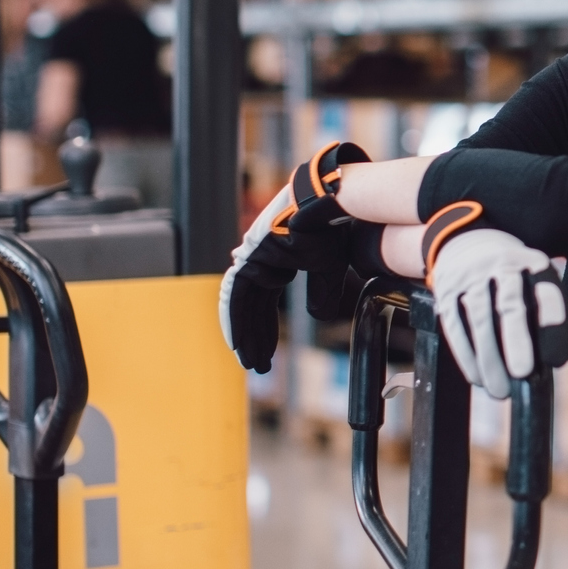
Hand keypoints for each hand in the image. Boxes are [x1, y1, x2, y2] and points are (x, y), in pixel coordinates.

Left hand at [217, 141, 371, 372]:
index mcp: (278, 260)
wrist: (329, 203)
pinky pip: (236, 296)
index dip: (266, 330)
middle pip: (253, 307)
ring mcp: (252, 258)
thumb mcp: (330, 268)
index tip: (267, 354)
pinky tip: (238, 343)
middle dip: (256, 338)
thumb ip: (323, 292)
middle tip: (258, 365)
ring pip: (242, 306)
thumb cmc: (332, 227)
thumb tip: (318, 316)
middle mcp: (261, 261)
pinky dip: (235, 320)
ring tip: (251, 362)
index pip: (266, 303)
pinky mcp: (249, 257)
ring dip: (245, 335)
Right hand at [422, 204, 567, 397]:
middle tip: (524, 374)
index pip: (547, 293)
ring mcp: (471, 277)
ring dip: (489, 359)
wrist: (467, 242)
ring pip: (478, 320)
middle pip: (509, 304)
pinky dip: (467, 356)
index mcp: (534, 263)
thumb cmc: (517, 275)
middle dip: (516, 340)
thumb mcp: (544, 286)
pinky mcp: (446, 291)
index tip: (558, 361)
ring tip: (501, 391)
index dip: (553, 326)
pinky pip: (455, 327)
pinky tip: (478, 379)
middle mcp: (502, 265)